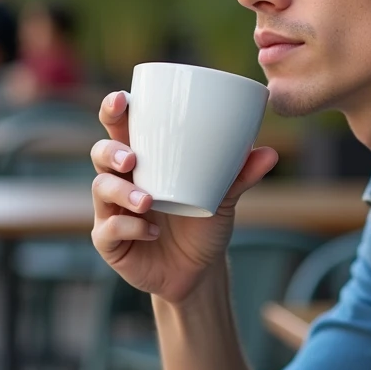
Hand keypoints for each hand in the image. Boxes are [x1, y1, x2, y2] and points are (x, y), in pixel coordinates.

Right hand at [90, 91, 277, 303]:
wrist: (200, 270)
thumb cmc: (204, 222)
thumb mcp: (224, 196)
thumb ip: (241, 174)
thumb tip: (270, 154)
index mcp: (145, 159)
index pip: (121, 127)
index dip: (114, 110)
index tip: (122, 99)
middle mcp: (123, 180)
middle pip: (100, 153)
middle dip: (110, 151)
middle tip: (131, 158)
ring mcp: (112, 211)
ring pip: (101, 189)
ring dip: (122, 191)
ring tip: (147, 201)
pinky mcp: (111, 242)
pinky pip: (107, 230)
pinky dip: (128, 228)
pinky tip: (152, 231)